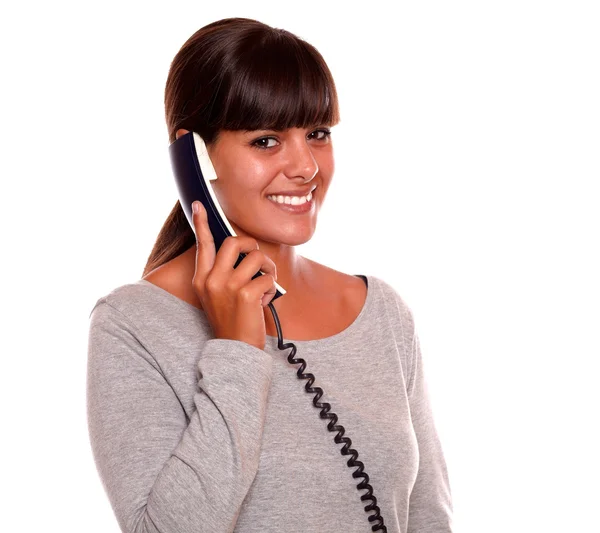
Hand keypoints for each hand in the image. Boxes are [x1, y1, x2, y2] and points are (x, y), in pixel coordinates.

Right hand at [190, 201, 276, 350]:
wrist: (235, 349)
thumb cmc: (231, 319)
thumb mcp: (217, 294)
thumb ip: (222, 272)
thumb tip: (239, 248)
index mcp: (202, 279)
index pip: (202, 244)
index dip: (201, 223)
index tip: (199, 204)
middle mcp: (212, 280)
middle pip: (234, 242)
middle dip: (251, 246)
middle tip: (256, 260)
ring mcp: (228, 287)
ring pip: (256, 258)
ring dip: (267, 270)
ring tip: (264, 285)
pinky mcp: (247, 295)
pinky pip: (268, 278)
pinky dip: (272, 288)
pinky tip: (264, 301)